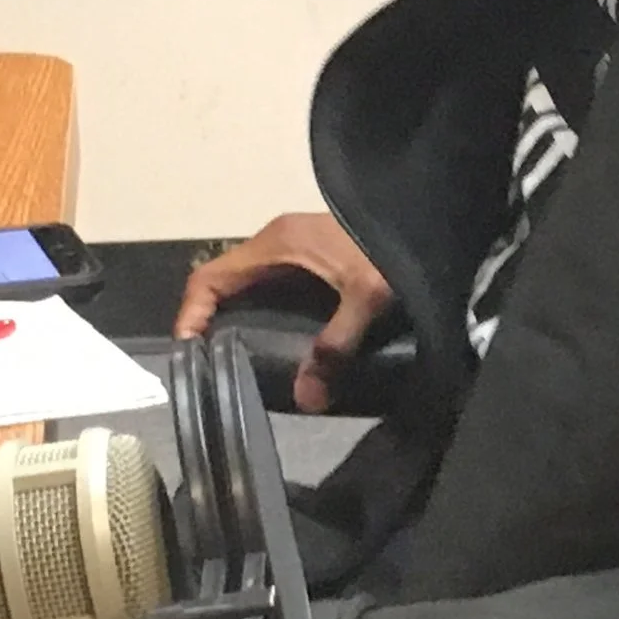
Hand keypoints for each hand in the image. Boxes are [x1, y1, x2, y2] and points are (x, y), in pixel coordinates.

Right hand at [175, 213, 395, 414]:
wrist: (430, 220)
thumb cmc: (393, 249)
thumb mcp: (366, 298)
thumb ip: (335, 348)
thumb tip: (307, 399)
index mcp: (277, 243)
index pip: (209, 277)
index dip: (191, 313)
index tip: (188, 352)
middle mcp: (278, 240)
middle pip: (226, 282)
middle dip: (212, 321)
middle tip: (211, 365)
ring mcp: (297, 246)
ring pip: (251, 284)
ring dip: (238, 317)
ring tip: (239, 360)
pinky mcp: (315, 256)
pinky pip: (274, 284)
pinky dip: (264, 311)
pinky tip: (279, 342)